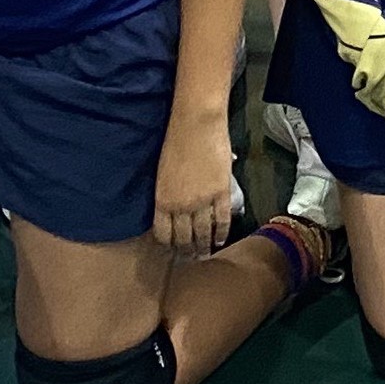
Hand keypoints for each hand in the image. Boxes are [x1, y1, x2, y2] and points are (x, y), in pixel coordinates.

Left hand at [154, 116, 239, 254]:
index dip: (168, 245)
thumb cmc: (175, 141)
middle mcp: (180, 206)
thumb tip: (175, 208)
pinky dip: (222, 232)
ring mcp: (202, 201)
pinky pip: (222, 220)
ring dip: (204, 247)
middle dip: (187, 251)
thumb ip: (169, 193)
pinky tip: (221, 240)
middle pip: (183, 238)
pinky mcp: (221, 193)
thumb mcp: (163, 172)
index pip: (163, 233)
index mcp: (162, 200)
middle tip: (191, 258)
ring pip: (203, 233)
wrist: (196, 124)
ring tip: (206, 254)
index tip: (173, 250)